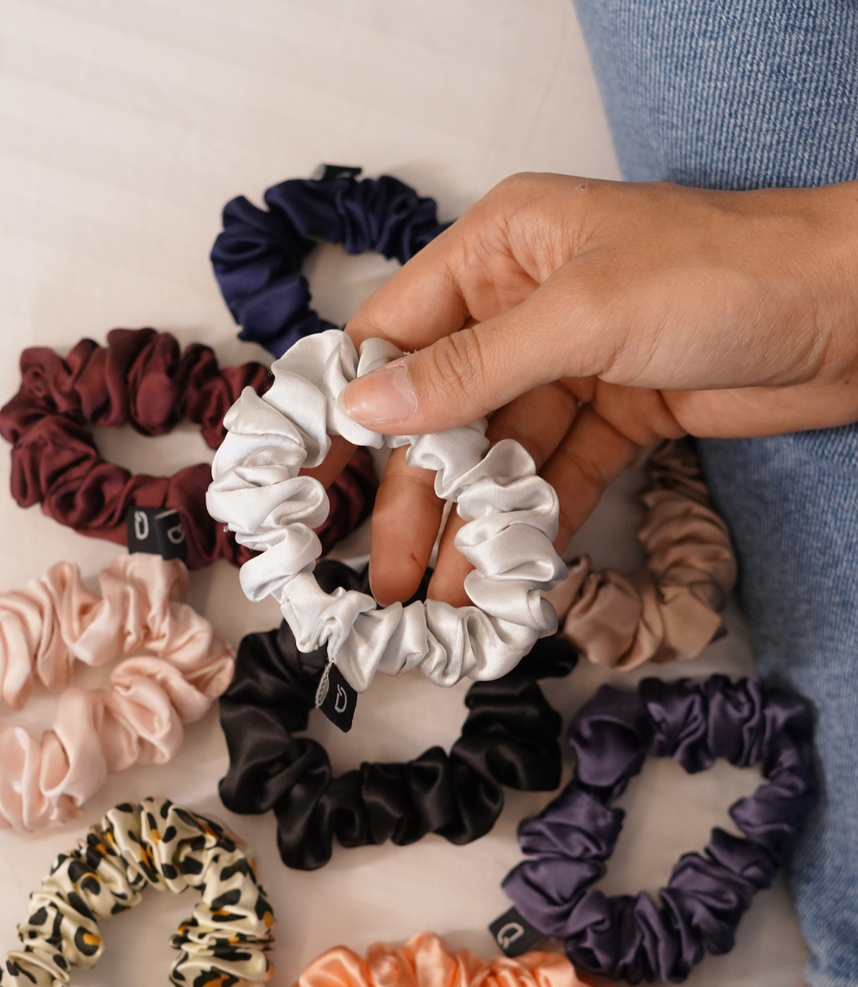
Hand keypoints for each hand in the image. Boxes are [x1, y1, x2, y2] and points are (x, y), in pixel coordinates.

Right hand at [314, 172, 857, 605]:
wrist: (855, 310)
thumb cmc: (722, 275)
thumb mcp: (581, 312)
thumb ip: (472, 365)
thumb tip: (367, 402)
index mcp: (502, 250)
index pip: (400, 330)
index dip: (359, 408)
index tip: (323, 487)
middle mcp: (525, 304)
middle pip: (446, 409)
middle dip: (418, 495)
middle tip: (390, 576)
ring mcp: (572, 363)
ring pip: (500, 452)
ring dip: (474, 523)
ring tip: (445, 596)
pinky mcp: (617, 413)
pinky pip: (558, 472)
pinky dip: (536, 520)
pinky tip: (510, 570)